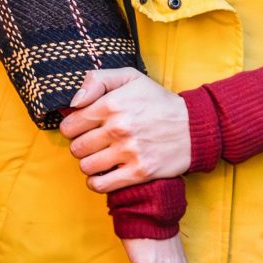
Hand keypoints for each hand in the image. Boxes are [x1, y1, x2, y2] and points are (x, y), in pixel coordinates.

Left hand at [59, 68, 191, 192]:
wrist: (193, 127)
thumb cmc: (158, 102)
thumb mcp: (130, 77)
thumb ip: (97, 80)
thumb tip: (74, 101)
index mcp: (112, 104)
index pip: (70, 125)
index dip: (72, 128)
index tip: (82, 129)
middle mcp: (118, 128)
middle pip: (76, 148)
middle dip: (80, 146)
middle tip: (93, 144)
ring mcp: (128, 152)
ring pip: (86, 166)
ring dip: (89, 164)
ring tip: (100, 158)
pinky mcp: (139, 172)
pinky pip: (101, 185)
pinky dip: (96, 182)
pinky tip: (103, 174)